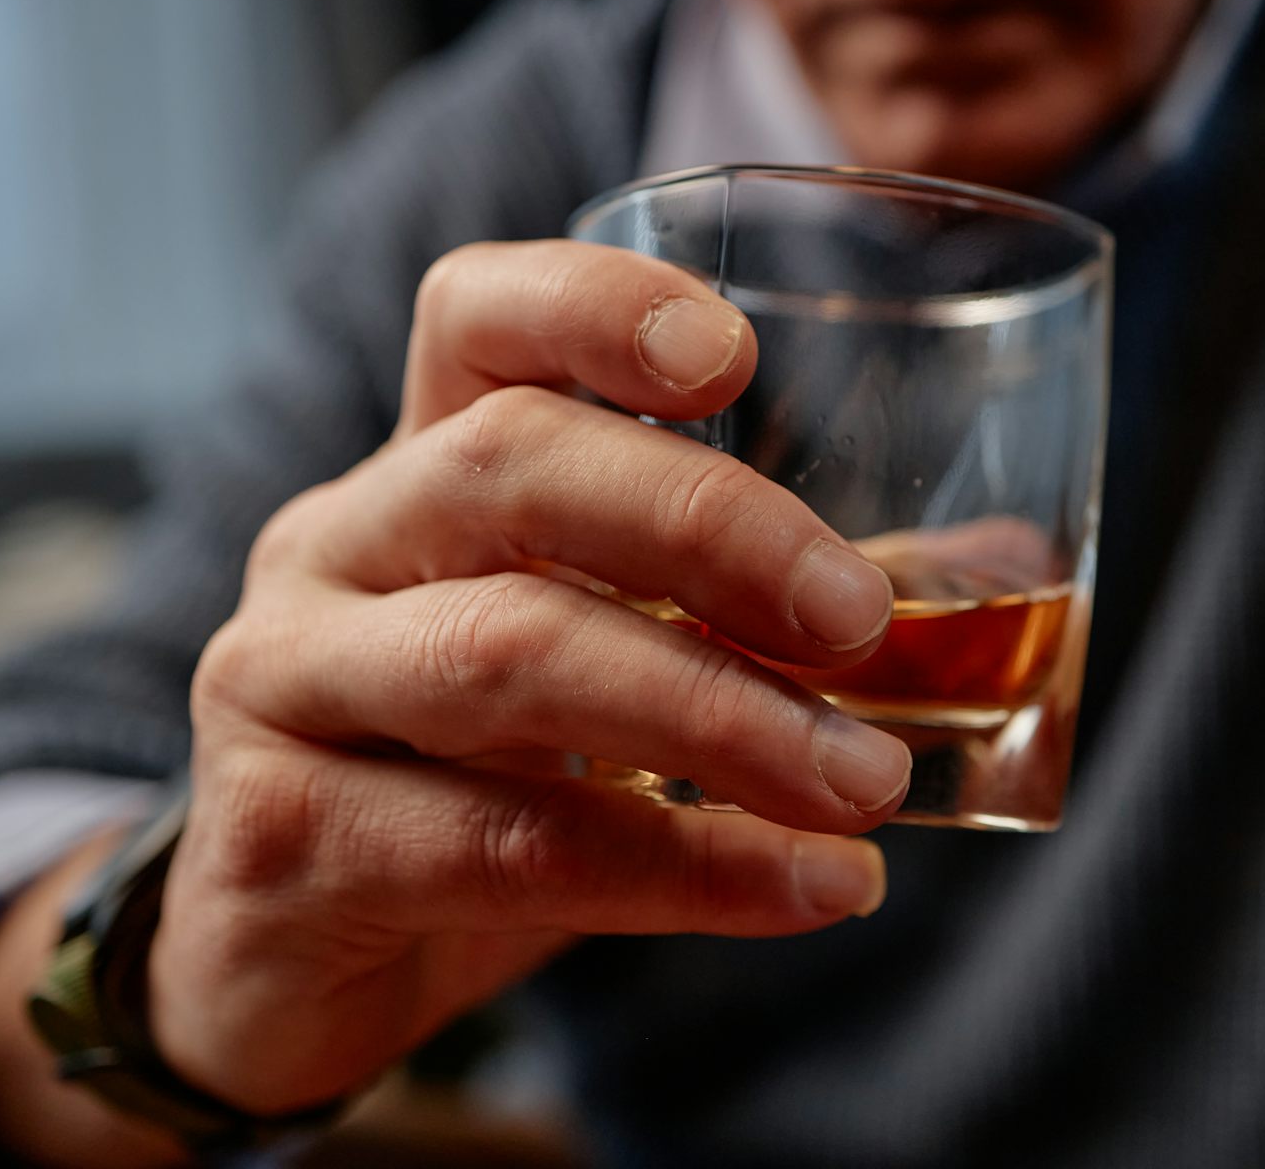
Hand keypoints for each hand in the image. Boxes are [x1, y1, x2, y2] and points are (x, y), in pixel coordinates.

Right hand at [147, 240, 909, 1115]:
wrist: (275, 962)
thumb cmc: (464, 787)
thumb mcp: (596, 672)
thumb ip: (759, 613)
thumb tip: (988, 573)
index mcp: (418, 473)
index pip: (475, 316)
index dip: (596, 303)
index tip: (736, 355)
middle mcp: (333, 546)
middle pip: (508, 461)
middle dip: (709, 526)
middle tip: (859, 620)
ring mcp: (283, 684)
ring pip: (508, 654)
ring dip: (719, 714)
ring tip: (865, 783)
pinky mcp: (280, 837)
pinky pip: (502, 842)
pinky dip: (684, 868)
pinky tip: (808, 887)